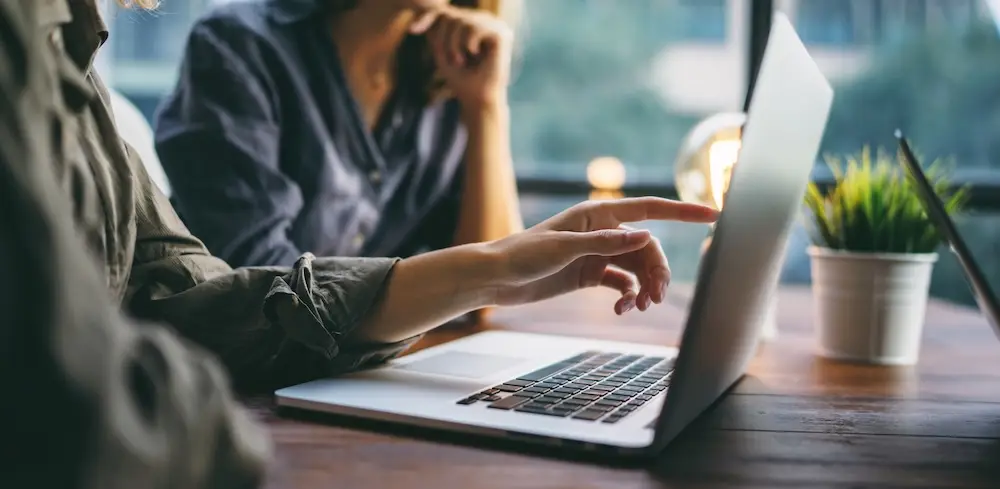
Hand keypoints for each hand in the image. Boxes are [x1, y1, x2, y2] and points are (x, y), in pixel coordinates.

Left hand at [408, 5, 512, 108]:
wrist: (478, 101)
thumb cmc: (462, 80)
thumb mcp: (442, 52)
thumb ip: (436, 32)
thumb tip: (426, 10)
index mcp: (474, 24)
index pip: (447, 12)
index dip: (428, 17)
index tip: (413, 30)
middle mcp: (486, 21)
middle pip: (451, 15)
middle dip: (443, 38)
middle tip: (451, 59)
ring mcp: (496, 26)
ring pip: (461, 20)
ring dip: (453, 43)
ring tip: (460, 60)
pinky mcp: (502, 34)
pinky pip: (474, 27)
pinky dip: (467, 43)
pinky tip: (473, 54)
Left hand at [485, 198, 718, 314]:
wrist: (496, 278)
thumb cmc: (524, 254)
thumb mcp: (564, 249)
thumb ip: (606, 243)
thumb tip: (645, 237)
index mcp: (599, 213)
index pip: (651, 209)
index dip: (683, 211)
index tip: (714, 214)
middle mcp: (603, 231)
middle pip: (648, 249)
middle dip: (658, 273)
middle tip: (656, 298)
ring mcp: (598, 254)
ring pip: (638, 269)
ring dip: (645, 288)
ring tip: (640, 308)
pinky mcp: (591, 275)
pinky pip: (622, 285)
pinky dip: (627, 298)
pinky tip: (621, 311)